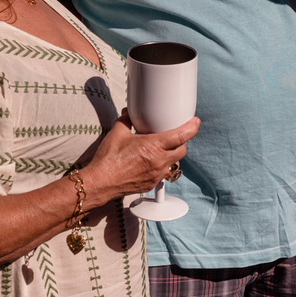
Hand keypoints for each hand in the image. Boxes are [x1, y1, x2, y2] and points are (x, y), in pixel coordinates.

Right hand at [84, 112, 199, 201]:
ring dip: (173, 154)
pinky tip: (153, 161)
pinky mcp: (152, 183)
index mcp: (154, 146)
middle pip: (182, 150)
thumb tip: (129, 113)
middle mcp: (159, 161)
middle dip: (183, 141)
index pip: (181, 136)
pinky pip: (164, 173)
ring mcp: (157, 174)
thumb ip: (126, 120)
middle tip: (178, 134)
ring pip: (174, 162)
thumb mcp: (117, 133)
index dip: (192, 128)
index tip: (195, 122)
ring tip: (164, 148)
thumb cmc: (108, 160)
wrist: (100, 183)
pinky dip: (162, 165)